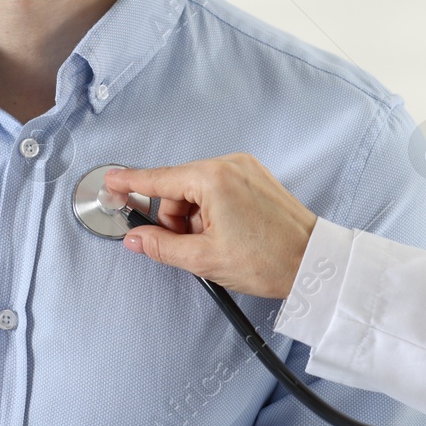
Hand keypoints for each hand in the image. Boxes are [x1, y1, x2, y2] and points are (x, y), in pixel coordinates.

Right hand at [101, 154, 317, 298]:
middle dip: (175, 218)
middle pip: (178, 187)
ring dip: (194, 217)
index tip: (111, 182)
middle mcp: (229, 164)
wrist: (314, 261)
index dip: (131, 183)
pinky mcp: (255, 176)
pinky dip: (211, 210)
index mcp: (213, 179)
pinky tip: (225, 234)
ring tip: (214, 244)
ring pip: (197, 190)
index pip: (159, 179)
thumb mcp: (204, 259)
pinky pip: (217, 189)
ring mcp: (245, 168)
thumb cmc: (269, 260)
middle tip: (189, 247)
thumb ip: (162, 246)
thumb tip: (135, 238)